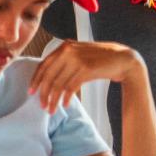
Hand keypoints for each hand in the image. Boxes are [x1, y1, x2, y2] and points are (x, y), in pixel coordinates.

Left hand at [27, 38, 141, 110]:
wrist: (123, 59)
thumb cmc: (101, 60)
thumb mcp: (80, 55)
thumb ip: (65, 61)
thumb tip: (49, 79)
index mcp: (64, 46)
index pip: (44, 64)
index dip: (36, 79)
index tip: (32, 91)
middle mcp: (68, 50)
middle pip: (49, 75)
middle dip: (44, 93)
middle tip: (42, 105)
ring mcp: (77, 59)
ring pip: (59, 83)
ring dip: (54, 99)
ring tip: (52, 109)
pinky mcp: (86, 69)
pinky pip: (71, 87)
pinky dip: (66, 98)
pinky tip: (65, 105)